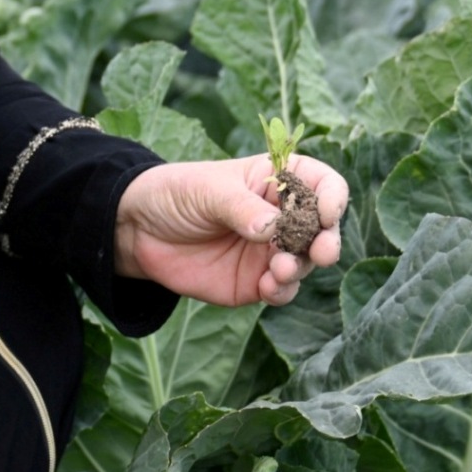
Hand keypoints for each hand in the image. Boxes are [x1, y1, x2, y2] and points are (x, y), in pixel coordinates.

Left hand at [112, 154, 348, 305]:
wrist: (138, 231)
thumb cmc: (177, 195)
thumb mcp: (208, 191)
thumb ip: (241, 208)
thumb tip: (272, 229)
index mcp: (278, 181)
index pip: (322, 184)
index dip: (332, 197)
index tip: (327, 212)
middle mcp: (283, 217)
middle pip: (324, 229)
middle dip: (327, 241)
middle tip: (321, 251)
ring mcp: (271, 251)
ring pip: (306, 263)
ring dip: (300, 267)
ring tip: (279, 268)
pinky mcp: (255, 281)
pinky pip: (282, 290)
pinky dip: (282, 290)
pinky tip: (268, 286)